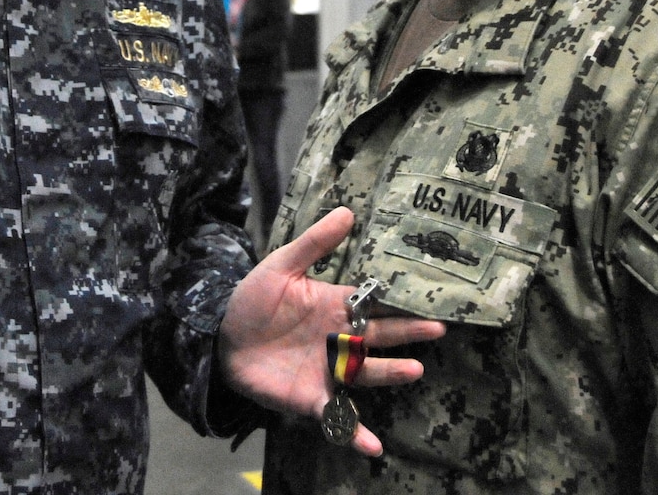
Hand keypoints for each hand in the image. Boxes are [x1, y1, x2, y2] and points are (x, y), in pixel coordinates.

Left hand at [216, 206, 444, 455]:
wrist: (219, 338)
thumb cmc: (252, 301)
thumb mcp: (282, 266)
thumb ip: (314, 244)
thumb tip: (347, 211)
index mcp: (335, 307)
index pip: (373, 304)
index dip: (399, 303)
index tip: (430, 299)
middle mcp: (339, 340)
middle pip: (378, 337)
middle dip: (408, 335)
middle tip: (438, 330)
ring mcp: (328, 371)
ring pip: (366, 373)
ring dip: (389, 374)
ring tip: (413, 371)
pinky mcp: (312, 399)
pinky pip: (337, 417)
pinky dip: (354, 433)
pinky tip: (373, 446)